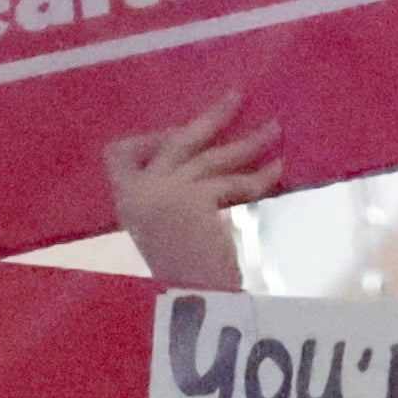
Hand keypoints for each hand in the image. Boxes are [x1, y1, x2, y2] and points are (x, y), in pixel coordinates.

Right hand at [101, 93, 286, 291]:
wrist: (191, 302)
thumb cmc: (180, 273)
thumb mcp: (162, 228)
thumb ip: (169, 198)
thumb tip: (209, 158)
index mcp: (125, 200)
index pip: (118, 154)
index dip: (149, 138)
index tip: (176, 132)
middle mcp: (139, 192)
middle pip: (175, 141)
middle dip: (210, 117)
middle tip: (238, 95)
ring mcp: (165, 192)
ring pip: (212, 157)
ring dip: (248, 141)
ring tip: (275, 129)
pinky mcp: (194, 200)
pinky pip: (234, 182)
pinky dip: (259, 177)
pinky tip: (278, 170)